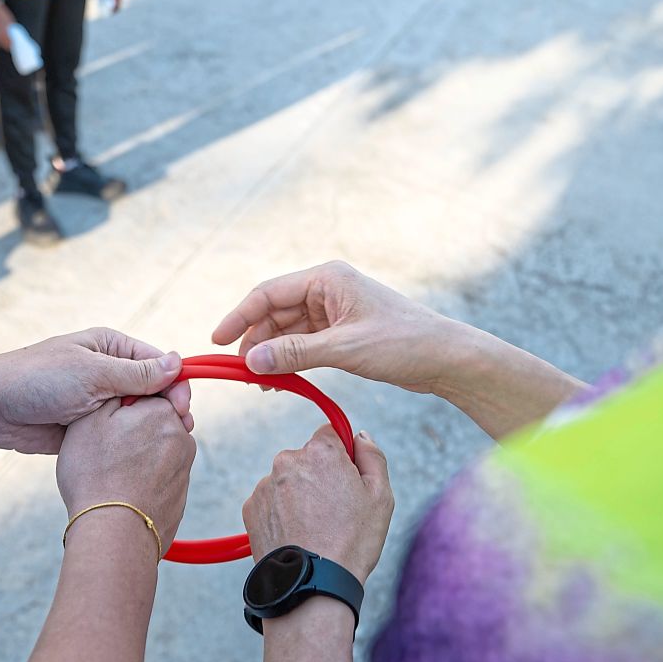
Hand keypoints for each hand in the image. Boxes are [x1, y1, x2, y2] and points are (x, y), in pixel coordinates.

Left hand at [0, 327, 193, 453]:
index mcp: (110, 347)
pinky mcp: (88, 427)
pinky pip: (118, 434)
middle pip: (152, 390)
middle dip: (167, 408)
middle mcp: (107, 371)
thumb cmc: (36, 380)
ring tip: (166, 445)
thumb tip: (178, 364)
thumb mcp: (91, 373)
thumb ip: (136, 373)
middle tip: (181, 430)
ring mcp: (98, 400)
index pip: (157, 363)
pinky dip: (130, 443)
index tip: (183, 407)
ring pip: (137, 415)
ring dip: (150, 428)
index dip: (175, 383)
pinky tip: (144, 456)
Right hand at [57, 397, 195, 553]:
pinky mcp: (180, 497)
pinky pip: (159, 478)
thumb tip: (135, 385)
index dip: (125, 404)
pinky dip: (143, 481)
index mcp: (163, 413)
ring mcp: (184, 470)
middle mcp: (182, 439)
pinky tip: (122, 492)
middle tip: (105, 449)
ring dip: (138, 456)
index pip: (150, 392)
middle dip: (134, 430)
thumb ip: (116, 391)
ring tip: (111, 474)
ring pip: (158, 451)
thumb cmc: (96, 474)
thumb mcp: (90, 418)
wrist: (113, 533)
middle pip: (155, 422)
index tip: (108, 422)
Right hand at [212, 260, 471, 394]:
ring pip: (286, 330)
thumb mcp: (344, 349)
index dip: (239, 316)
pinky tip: (280, 380)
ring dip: (271, 354)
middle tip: (241, 373)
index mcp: (327, 278)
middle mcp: (327, 288)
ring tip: (260, 383)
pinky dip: (289, 360)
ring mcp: (333, 310)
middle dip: (255, 341)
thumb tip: (250, 361)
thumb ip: (295, 353)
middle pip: (274, 313)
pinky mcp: (341, 331)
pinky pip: (303, 343)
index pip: (268, 294)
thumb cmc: (402, 344)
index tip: (217, 342)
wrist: (445, 358)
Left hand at [242, 424, 392, 582]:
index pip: (330, 434)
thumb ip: (372, 457)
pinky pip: (271, 501)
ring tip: (314, 528)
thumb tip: (360, 436)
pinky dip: (282, 513)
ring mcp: (265, 485)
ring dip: (298, 495)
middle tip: (334, 511)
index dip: (342, 456)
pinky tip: (297, 535)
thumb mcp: (381, 497)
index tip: (346, 480)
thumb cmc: (352, 542)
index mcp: (320, 452)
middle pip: (307, 458)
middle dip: (319, 476)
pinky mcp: (251, 507)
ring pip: (287, 481)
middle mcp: (287, 461)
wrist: (313, 585)